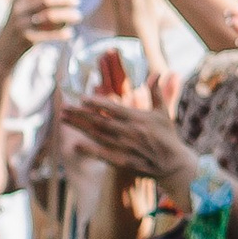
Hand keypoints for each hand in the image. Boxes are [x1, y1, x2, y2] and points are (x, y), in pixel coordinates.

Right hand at [0, 0, 80, 68]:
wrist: (3, 51)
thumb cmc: (19, 27)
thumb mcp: (22, 13)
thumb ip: (36, 3)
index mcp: (16, 0)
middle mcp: (17, 10)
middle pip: (45, 0)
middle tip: (76, 0)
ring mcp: (21, 25)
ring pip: (49, 16)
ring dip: (67, 16)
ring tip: (78, 16)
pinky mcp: (27, 39)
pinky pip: (48, 34)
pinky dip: (61, 33)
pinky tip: (69, 32)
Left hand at [61, 94, 190, 188]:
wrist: (174, 165)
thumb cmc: (168, 137)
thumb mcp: (163, 113)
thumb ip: (157, 93)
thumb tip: (156, 73)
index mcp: (138, 119)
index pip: (113, 109)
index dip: (97, 103)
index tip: (81, 98)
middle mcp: (130, 132)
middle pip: (100, 121)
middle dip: (80, 114)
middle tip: (64, 107)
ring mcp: (125, 148)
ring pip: (97, 136)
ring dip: (79, 127)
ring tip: (63, 119)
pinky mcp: (123, 162)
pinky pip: (102, 155)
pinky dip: (89, 150)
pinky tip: (75, 144)